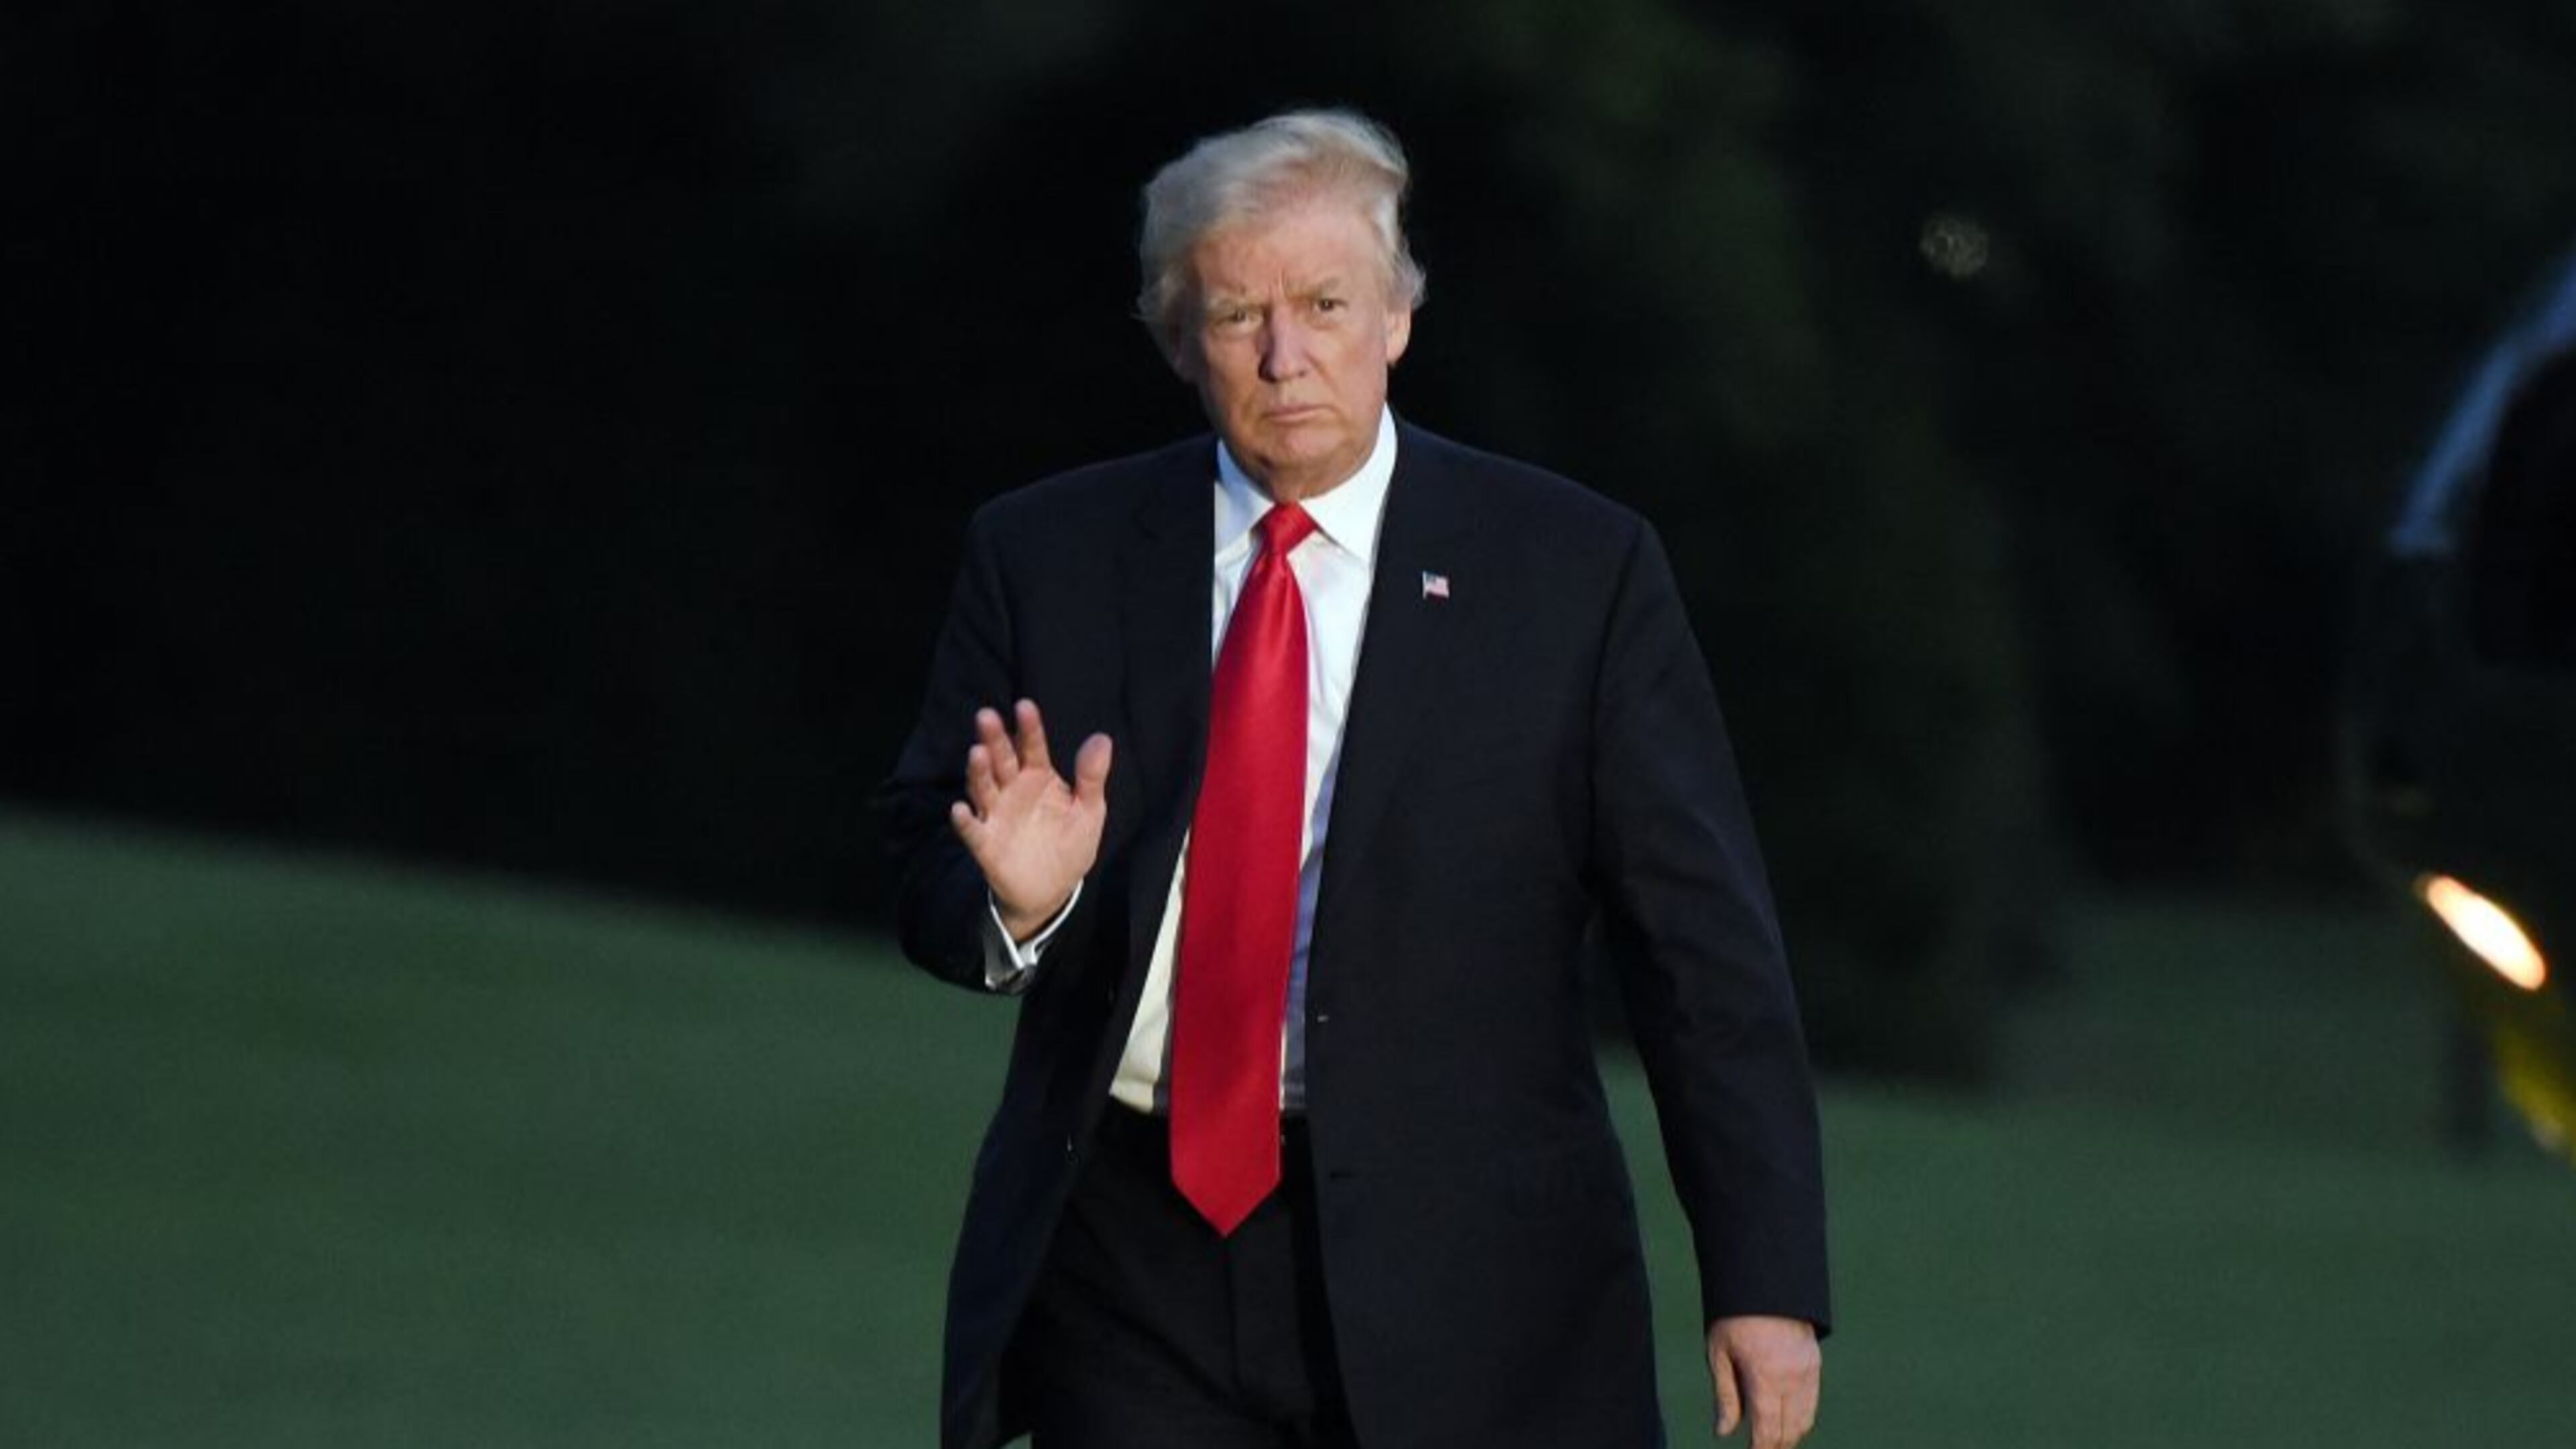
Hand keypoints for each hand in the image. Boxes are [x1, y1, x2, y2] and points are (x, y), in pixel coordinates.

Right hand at [948, 700, 1112, 939]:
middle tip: (987, 715)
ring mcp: (997, 815)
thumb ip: (1091, 777)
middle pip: (1001, 760)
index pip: (1032, 747)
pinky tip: (960, 809)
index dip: (1029, 728)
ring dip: (978, 771)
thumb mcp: (1089, 810)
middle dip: (994, 739)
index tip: (1025, 706)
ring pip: (984, 788)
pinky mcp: (986, 844)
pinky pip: (973, 831)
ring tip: (978, 753)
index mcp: (1038, 777)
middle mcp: (1012, 790)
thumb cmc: (1070, 844)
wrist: (1053, 889)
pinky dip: (965, 821)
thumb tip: (1102, 738)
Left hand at [1708, 1315, 1819, 1448]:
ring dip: (1790, 1435)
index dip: (1760, 1448)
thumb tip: (1724, 1432)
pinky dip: (1800, 1417)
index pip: (1767, 1429)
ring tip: (1772, 1440)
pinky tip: (1785, 1420)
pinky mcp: (1815, 1364)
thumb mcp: (1719, 1354)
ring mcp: (1808, 1371)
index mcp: (1764, 1376)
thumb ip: (1725, 1397)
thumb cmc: (1734, 1318)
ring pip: (1805, 1420)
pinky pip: (1812, 1402)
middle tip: (1761, 1448)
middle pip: (1789, 1430)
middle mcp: (1791, 1378)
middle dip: (1776, 1446)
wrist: (1766, 1283)